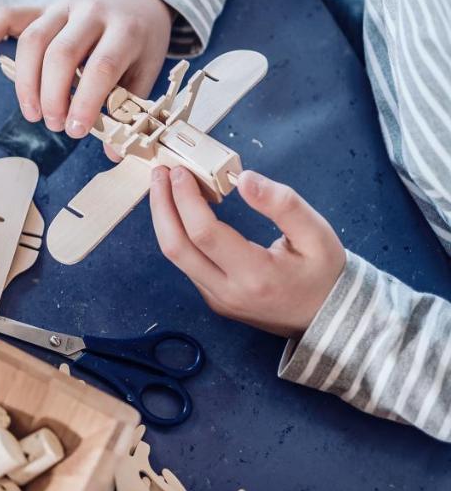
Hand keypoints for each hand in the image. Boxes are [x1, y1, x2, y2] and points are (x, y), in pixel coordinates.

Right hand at [0, 0, 172, 138]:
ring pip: (32, 40)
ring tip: (32, 113)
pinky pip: (8, 15)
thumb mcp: (147, 67)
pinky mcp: (42, 7)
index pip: (101, 66)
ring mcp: (63, 7)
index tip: (77, 130)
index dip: (86, 101)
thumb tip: (114, 152)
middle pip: (60, 54)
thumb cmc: (140, 36)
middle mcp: (91, 12)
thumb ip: (130, 105)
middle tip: (54, 125)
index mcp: (125, 29)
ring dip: (26, 82)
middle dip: (52, 96)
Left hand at [150, 166, 346, 337]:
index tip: (180, 172)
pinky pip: (187, 265)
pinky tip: (182, 211)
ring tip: (165, 186)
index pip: (204, 233)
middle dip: (162, 206)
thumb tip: (244, 179)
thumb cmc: (325, 273)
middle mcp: (228, 292)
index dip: (186, 199)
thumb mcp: (317, 233)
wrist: (330, 319)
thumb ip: (283, 204)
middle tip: (160, 173)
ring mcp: (218, 299)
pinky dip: (178, 234)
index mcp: (256, 275)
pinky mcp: (215, 300)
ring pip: (176, 258)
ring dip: (166, 219)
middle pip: (176, 247)